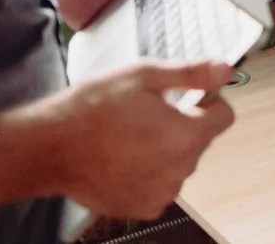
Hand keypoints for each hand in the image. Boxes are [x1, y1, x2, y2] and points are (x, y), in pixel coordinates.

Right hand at [50, 60, 234, 220]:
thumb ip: (191, 73)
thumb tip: (224, 68)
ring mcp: (162, 192)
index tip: (189, 96)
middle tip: (149, 113)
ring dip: (167, 149)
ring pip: (180, 162)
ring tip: (131, 135)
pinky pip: (160, 183)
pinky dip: (150, 172)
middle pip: (201, 139)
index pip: (225, 116)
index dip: (209, 100)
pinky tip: (124, 158)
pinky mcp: (142, 207)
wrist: (49, 147)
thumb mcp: (144, 76)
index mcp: (187, 135)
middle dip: (184, 124)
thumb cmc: (93, 109)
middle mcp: (180, 169)